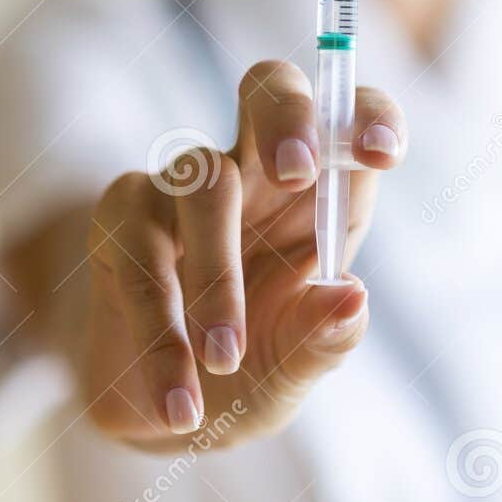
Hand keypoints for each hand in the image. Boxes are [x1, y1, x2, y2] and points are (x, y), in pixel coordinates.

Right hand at [80, 59, 404, 447]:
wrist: (164, 412)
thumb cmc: (250, 370)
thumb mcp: (294, 365)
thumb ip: (321, 338)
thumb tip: (351, 299)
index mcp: (317, 193)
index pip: (349, 118)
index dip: (370, 118)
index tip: (382, 156)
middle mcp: (253, 171)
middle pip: (266, 89)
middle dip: (287, 119)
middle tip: (298, 173)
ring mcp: (181, 187)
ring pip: (202, 184)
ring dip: (217, 275)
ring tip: (224, 359)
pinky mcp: (119, 221)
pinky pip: (138, 256)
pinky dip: (159, 334)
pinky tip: (177, 401)